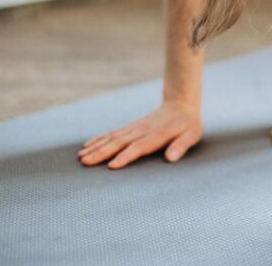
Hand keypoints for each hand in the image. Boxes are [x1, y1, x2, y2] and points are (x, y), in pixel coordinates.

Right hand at [77, 101, 202, 168]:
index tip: (111, 166)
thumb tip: (171, 158)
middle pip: (119, 143)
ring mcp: (134, 128)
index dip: (125, 156)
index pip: (138, 147)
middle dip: (101, 153)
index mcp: (156, 135)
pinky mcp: (130, 127)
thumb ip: (181, 146)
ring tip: (81, 156)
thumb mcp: (191, 135)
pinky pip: (112, 133)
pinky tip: (87, 145)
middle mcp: (141, 131)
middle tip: (85, 162)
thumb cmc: (188, 125)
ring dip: (96, 147)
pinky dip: (99, 138)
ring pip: (112, 137)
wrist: (180, 105)